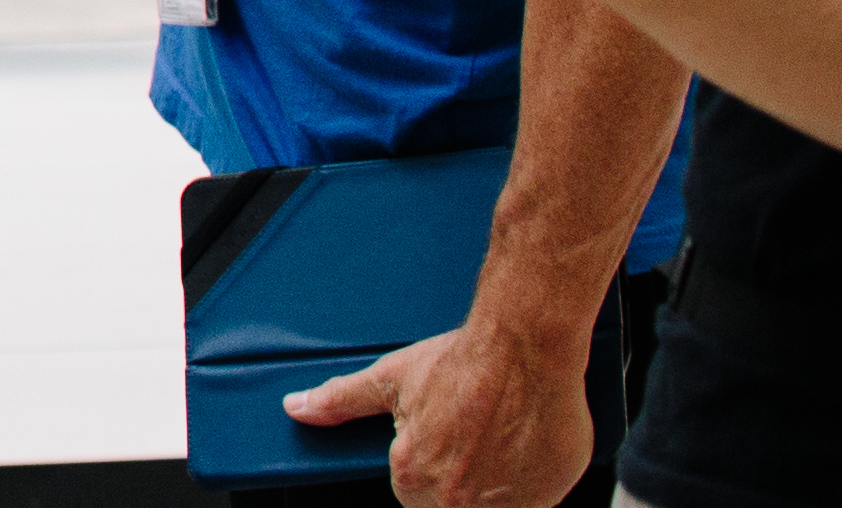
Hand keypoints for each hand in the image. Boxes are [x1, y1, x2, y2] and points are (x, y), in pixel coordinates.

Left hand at [276, 306, 600, 507]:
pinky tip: (526, 453)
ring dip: (496, 489)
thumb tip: (297, 407)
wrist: (524, 350)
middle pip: (451, 507)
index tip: (445, 448)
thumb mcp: (390, 379)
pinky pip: (532, 507)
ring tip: (500, 445)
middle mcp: (454, 498)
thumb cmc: (462, 363)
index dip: (430, 472)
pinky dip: (530, 489)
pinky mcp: (543, 501)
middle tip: (475, 444)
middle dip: (462, 484)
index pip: (414, 496)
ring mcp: (501, 505)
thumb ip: (341, 400)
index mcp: (413, 475)